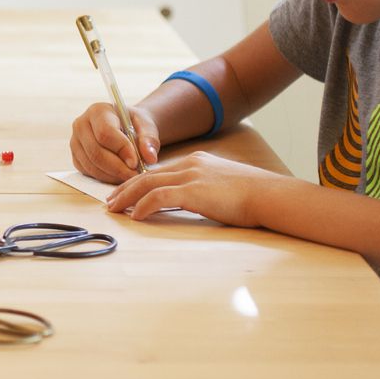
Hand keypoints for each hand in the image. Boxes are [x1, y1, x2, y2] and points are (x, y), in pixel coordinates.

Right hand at [70, 102, 159, 181]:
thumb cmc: (134, 125)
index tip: (136, 163)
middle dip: (118, 168)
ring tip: (130, 176)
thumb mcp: (146, 126)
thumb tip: (150, 158)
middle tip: (135, 175)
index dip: (121, 150)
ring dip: (112, 175)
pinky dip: (105, 178)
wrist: (124, 127)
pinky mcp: (75, 157)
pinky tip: (119, 175)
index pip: (105, 133)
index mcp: (97, 111)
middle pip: (96, 152)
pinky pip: (88, 172)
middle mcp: (81, 125)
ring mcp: (74, 142)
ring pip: (91, 165)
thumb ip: (150, 139)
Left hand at [104, 150, 285, 225]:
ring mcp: (191, 176)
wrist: (270, 195)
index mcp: (197, 162)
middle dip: (125, 188)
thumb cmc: (254, 196)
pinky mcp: (193, 191)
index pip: (160, 171)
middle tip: (110, 201)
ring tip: (114, 209)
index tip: (126, 193)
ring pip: (147, 184)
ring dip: (127, 197)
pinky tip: (135, 216)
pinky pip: (158, 198)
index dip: (139, 182)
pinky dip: (143, 206)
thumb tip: (195, 201)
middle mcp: (190, 164)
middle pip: (147, 175)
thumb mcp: (224, 186)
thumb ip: (205, 189)